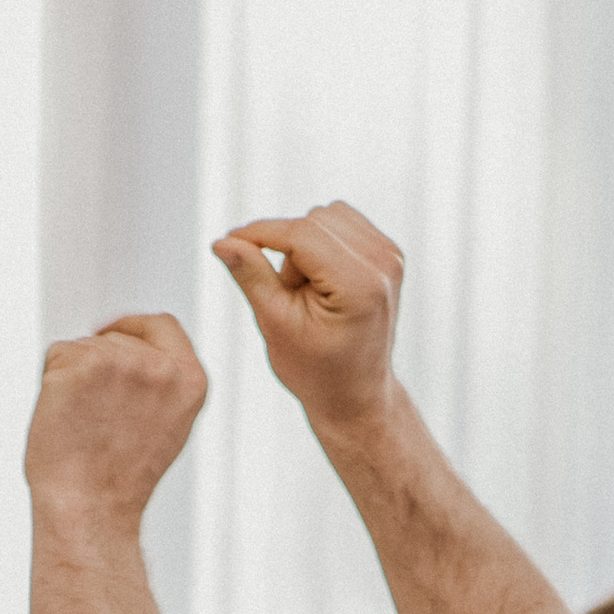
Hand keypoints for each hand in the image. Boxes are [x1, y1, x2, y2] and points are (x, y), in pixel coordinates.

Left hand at [24, 313, 207, 531]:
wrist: (91, 507)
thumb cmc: (120, 481)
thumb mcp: (165, 427)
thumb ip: (159, 384)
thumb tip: (130, 356)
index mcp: (189, 380)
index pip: (163, 325)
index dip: (135, 327)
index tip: (113, 332)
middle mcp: (159, 367)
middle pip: (117, 337)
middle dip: (99, 364)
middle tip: (95, 415)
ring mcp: (120, 362)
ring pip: (83, 346)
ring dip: (74, 376)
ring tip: (83, 424)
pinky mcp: (80, 364)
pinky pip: (56, 357)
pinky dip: (51, 383)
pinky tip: (65, 417)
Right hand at [212, 200, 403, 441]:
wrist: (356, 395)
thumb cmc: (319, 372)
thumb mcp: (276, 325)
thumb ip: (251, 276)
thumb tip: (223, 242)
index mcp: (360, 285)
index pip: (301, 234)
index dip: (260, 233)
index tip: (228, 242)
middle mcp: (383, 264)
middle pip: (314, 221)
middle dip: (289, 251)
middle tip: (289, 296)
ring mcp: (390, 256)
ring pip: (327, 217)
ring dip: (305, 248)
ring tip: (308, 293)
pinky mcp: (388, 253)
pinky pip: (342, 225)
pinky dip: (322, 246)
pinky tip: (322, 283)